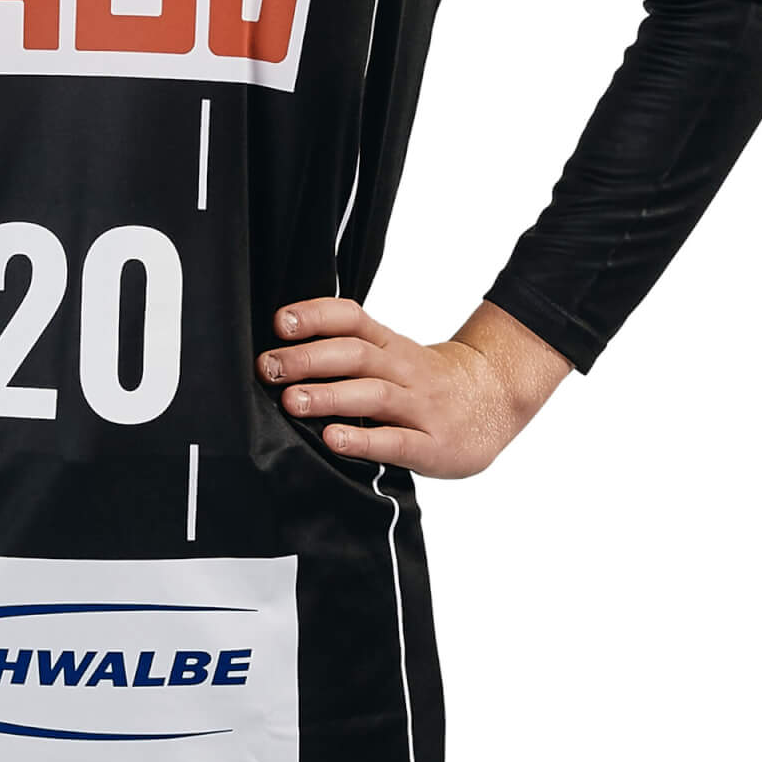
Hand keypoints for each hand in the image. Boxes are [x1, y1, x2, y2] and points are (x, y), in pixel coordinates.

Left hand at [256, 296, 570, 477]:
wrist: (494, 400)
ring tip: (291, 401)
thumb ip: (348, 349)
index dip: (316, 316)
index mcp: (389, 344)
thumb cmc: (424, 381)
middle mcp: (403, 369)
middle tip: (268, 367)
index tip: (279, 322)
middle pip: (355, 355)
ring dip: (329, 396)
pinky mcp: (433, 445)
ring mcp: (421, 406)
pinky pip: (396, 441)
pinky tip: (333, 440)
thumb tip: (281, 348)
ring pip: (373, 394)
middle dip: (307, 359)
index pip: (352, 319)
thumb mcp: (392, 354)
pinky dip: (364, 440)